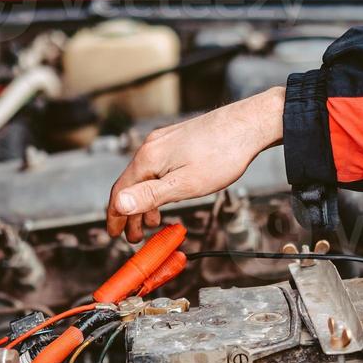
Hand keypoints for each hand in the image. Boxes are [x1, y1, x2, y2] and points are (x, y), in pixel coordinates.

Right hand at [106, 86, 284, 241]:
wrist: (247, 125)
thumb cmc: (221, 155)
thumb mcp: (184, 185)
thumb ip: (150, 195)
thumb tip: (119, 204)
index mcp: (148, 158)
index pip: (120, 191)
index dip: (115, 217)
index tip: (114, 235)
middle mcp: (151, 146)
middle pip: (130, 184)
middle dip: (130, 213)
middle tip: (136, 236)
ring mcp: (164, 141)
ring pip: (145, 176)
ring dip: (145, 202)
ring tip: (153, 222)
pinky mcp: (176, 140)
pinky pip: (157, 167)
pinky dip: (156, 187)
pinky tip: (167, 195)